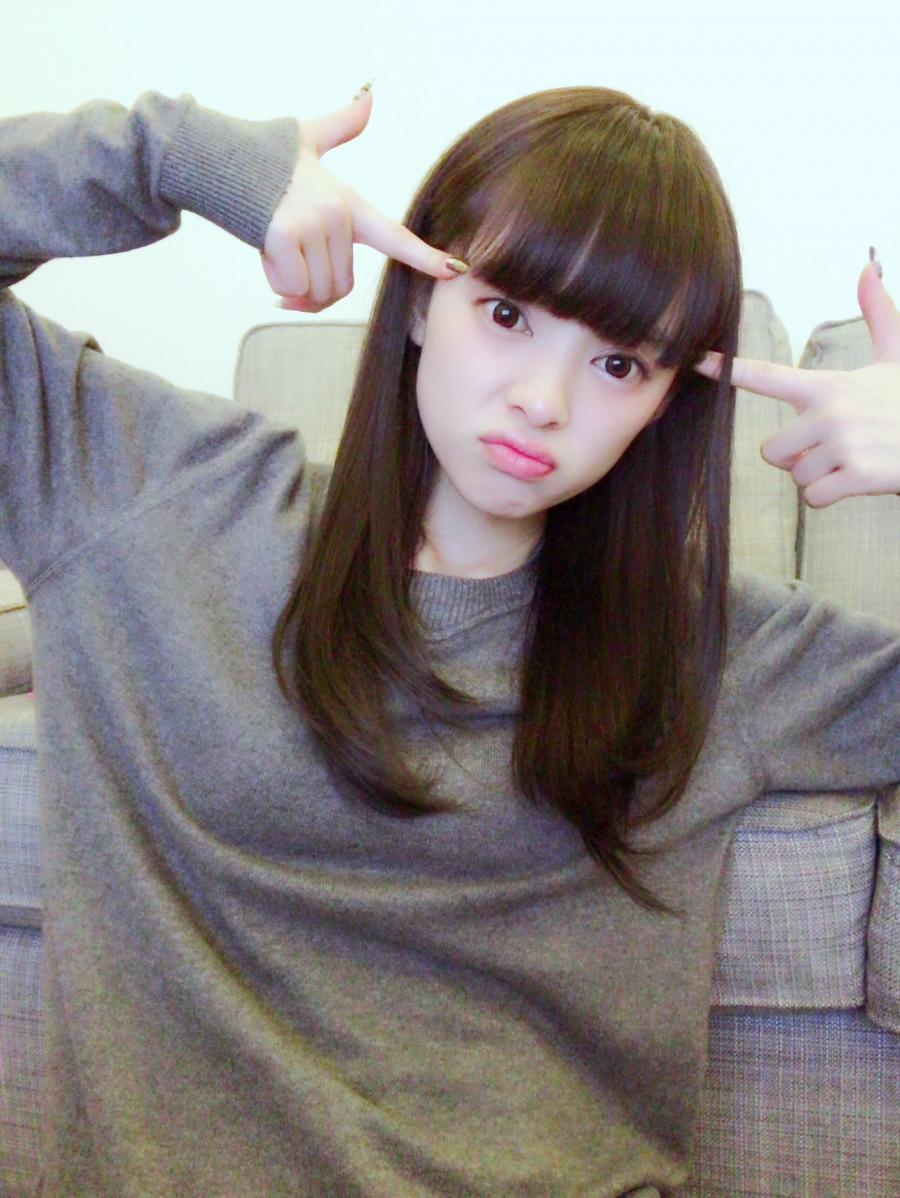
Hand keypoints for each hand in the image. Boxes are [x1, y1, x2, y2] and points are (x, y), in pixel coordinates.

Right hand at [261, 88, 462, 311]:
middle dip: (315, 289)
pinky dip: (277, 283)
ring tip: (277, 254)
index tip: (456, 270)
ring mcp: (314, 224)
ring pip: (317, 291)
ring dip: (295, 288)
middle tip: (291, 265)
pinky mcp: (286, 236)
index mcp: (349, 202)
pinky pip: (293, 285)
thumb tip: (368, 94)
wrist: (218, 156)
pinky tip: (266, 257)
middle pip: (342, 287)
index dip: (426, 256)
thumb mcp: (308, 141)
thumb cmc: (262, 157)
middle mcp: (338, 214)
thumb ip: (340, 125)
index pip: (394, 236)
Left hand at [694, 259, 899, 507]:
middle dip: (796, 457)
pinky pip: (814, 499)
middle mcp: (830, 413)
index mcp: (829, 386)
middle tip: (832, 447)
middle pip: (771, 451)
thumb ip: (878, 316)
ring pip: (796, 477)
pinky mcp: (858, 476)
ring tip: (852, 460)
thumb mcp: (897, 357)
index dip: (729, 370)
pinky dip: (830, 498)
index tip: (697, 360)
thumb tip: (867, 267)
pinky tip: (857, 480)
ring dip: (818, 477)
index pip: (768, 376)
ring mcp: (843, 445)